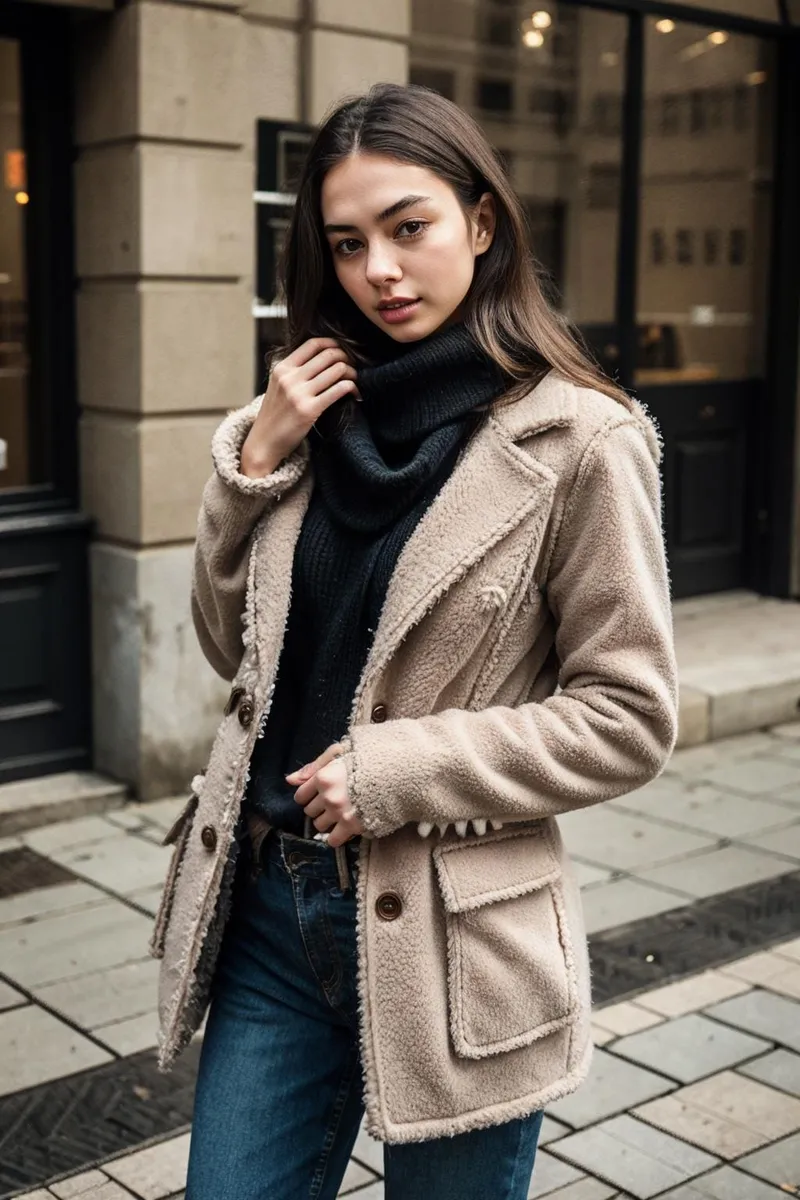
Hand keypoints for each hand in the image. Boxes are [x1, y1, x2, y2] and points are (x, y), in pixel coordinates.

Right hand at [241, 338, 359, 477]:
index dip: (333, 343)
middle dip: (347, 358)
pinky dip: (352, 388)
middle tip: (353, 367)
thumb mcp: (278, 386)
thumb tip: (321, 358)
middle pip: (328, 355)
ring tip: (356, 381)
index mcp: (282, 368)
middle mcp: (290, 378)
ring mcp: (299, 394)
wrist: (264, 442)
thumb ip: (294, 371)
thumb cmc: (274, 416)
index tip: (343, 351)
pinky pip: (338, 389)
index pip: (313, 344)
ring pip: (337, 370)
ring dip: (352, 373)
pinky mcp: (309, 410)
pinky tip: (355, 394)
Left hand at [286, 742, 364, 847]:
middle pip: (309, 812)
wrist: (398, 773)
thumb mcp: (340, 754)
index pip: (300, 796)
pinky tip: (346, 828)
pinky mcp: (352, 825)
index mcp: (323, 776)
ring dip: (328, 822)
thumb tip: (289, 780)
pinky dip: (337, 837)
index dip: (310, 797)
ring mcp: (339, 812)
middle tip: (336, 802)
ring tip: (343, 813)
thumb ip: (314, 767)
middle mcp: (328, 795)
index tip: (321, 795)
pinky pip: (333, 840)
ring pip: (319, 826)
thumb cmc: (368, 760)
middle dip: (320, 808)